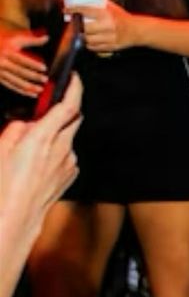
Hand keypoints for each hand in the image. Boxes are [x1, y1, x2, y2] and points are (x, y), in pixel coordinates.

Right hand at [0, 29, 47, 96]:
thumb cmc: (3, 44)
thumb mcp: (15, 40)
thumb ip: (32, 40)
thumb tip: (47, 38)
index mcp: (7, 52)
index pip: (21, 59)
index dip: (32, 64)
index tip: (44, 68)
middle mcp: (2, 62)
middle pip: (19, 71)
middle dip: (33, 76)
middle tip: (45, 79)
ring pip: (15, 81)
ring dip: (28, 87)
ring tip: (40, 89)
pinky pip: (11, 86)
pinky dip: (22, 91)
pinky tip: (32, 94)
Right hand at [0, 74, 80, 241]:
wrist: (13, 220)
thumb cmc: (2, 187)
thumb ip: (15, 130)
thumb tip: (26, 122)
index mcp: (42, 138)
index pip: (68, 104)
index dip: (73, 87)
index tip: (73, 76)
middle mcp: (62, 148)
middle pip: (72, 118)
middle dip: (63, 110)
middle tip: (46, 110)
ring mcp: (68, 162)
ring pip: (67, 137)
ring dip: (56, 134)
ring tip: (31, 147)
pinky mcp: (70, 175)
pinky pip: (66, 155)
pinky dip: (56, 152)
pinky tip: (37, 164)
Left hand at [70, 0, 139, 53]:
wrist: (137, 30)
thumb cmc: (121, 18)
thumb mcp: (111, 6)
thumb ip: (96, 1)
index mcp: (107, 14)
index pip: (85, 10)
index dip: (73, 10)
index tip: (67, 10)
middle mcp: (108, 26)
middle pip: (84, 28)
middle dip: (77, 27)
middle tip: (75, 25)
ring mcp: (110, 37)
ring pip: (88, 40)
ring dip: (83, 37)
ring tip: (83, 33)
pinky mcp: (111, 46)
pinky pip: (94, 48)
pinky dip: (90, 44)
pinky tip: (91, 39)